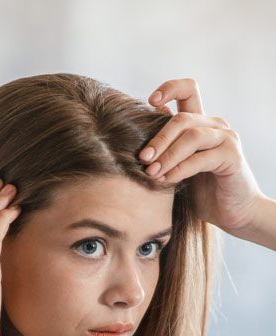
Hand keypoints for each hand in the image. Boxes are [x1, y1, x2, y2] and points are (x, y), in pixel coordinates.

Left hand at [139, 78, 264, 231]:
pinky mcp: (232, 156)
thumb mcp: (177, 168)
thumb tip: (137, 140)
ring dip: (167, 155)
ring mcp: (226, 139)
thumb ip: (165, 151)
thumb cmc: (202, 191)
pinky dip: (180, 169)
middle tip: (143, 159)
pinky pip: (201, 158)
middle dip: (158, 139)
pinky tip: (167, 180)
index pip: (188, 90)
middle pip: (182, 119)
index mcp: (201, 123)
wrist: (232, 212)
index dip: (170, 89)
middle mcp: (215, 126)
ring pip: (191, 136)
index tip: (150, 101)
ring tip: (152, 173)